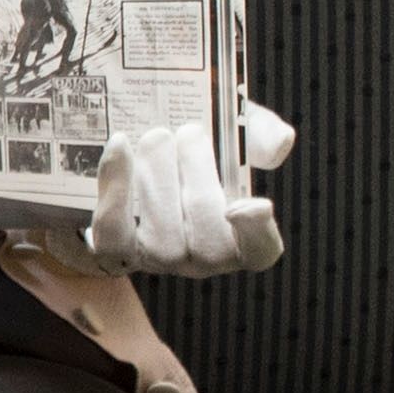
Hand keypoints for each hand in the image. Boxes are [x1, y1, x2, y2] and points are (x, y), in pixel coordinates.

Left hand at [86, 109, 287, 276]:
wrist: (138, 153)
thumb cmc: (195, 148)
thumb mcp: (233, 132)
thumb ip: (259, 132)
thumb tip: (279, 142)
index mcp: (244, 234)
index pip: (261, 250)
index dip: (255, 232)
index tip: (241, 204)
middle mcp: (205, 258)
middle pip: (209, 241)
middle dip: (198, 176)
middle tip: (190, 132)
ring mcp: (161, 261)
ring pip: (163, 240)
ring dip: (158, 177)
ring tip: (158, 137)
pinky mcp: (118, 253)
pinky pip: (114, 232)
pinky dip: (116, 186)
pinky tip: (121, 145)